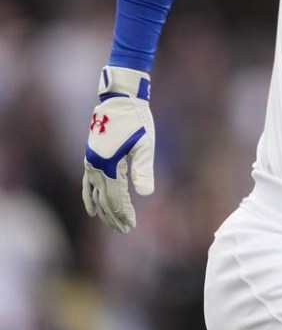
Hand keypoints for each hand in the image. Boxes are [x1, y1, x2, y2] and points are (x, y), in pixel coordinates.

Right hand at [82, 66, 154, 232]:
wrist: (120, 99)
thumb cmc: (136, 120)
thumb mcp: (145, 145)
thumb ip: (143, 170)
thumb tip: (146, 194)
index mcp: (108, 165)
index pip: (115, 198)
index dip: (122, 214)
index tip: (131, 226)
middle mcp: (95, 166)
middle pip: (103, 199)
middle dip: (113, 216)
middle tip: (124, 230)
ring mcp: (91, 162)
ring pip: (94, 193)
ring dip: (102, 210)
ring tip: (111, 224)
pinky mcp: (91, 157)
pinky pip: (88, 183)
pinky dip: (90, 197)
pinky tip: (93, 207)